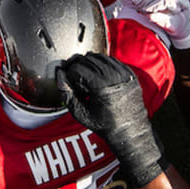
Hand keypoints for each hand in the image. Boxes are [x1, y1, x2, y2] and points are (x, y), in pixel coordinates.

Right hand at [60, 53, 166, 187]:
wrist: (130, 131)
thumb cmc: (104, 125)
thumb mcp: (80, 112)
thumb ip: (66, 92)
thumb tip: (59, 73)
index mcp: (101, 85)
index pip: (77, 67)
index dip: (68, 72)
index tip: (68, 81)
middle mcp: (114, 76)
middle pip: (88, 59)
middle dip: (76, 64)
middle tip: (72, 74)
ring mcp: (124, 73)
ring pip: (100, 57)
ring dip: (89, 62)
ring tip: (84, 74)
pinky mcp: (130, 74)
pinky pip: (113, 60)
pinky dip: (102, 63)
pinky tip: (97, 73)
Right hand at [130, 0, 189, 48]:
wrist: (181, 24)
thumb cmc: (177, 26)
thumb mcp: (172, 26)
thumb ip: (162, 21)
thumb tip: (149, 15)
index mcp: (183, 1)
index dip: (154, 5)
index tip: (144, 11)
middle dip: (147, 0)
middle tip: (138, 9)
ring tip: (135, 4)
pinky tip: (137, 1)